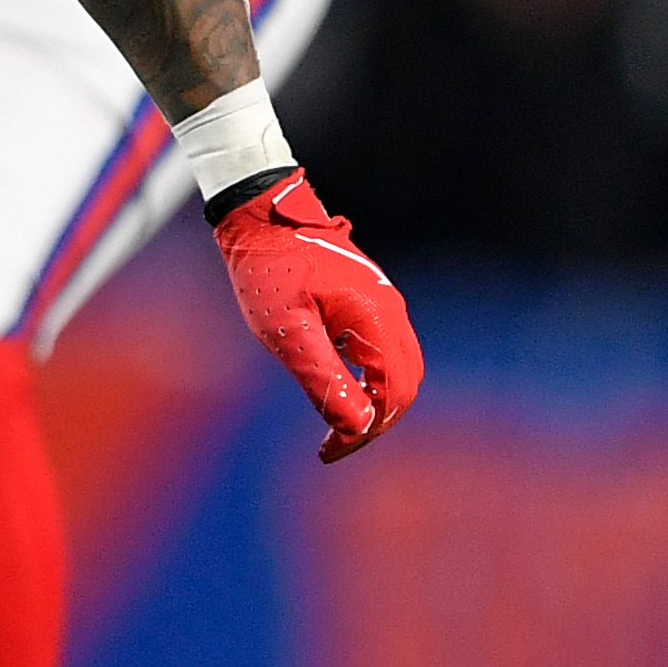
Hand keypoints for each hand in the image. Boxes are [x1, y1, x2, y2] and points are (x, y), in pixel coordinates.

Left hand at [211, 169, 420, 461]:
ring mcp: (385, 303)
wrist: (262, 214)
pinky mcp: (372, 300)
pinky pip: (386, 350)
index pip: (392, 393)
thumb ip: (325, 378)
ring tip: (335, 426)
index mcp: (376, 317)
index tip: (327, 451)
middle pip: (404, 384)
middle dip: (373, 422)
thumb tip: (358, 425)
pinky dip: (372, 379)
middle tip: (332, 446)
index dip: (364, 432)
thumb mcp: (288, 331)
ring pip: (399, 368)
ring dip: (374, 402)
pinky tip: (340, 390)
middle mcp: (391, 310)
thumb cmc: (268, 269)